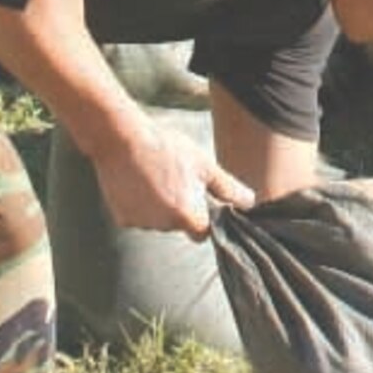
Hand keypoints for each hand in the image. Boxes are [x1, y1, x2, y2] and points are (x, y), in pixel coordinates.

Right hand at [92, 115, 256, 237]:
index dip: (206, 218)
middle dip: (183, 209)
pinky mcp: (122, 218)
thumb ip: (228, 189)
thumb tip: (250, 203)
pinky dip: (143, 206)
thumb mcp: (205, 166)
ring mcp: (140, 223)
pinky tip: (142, 183)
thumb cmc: (168, 149)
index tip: (202, 198)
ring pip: (160, 222)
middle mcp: (162, 226)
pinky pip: (140, 217)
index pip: (203, 232)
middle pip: (180, 226)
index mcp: (185, 215)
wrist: (123, 140)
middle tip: (179, 179)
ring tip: (159, 177)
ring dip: (163, 207)